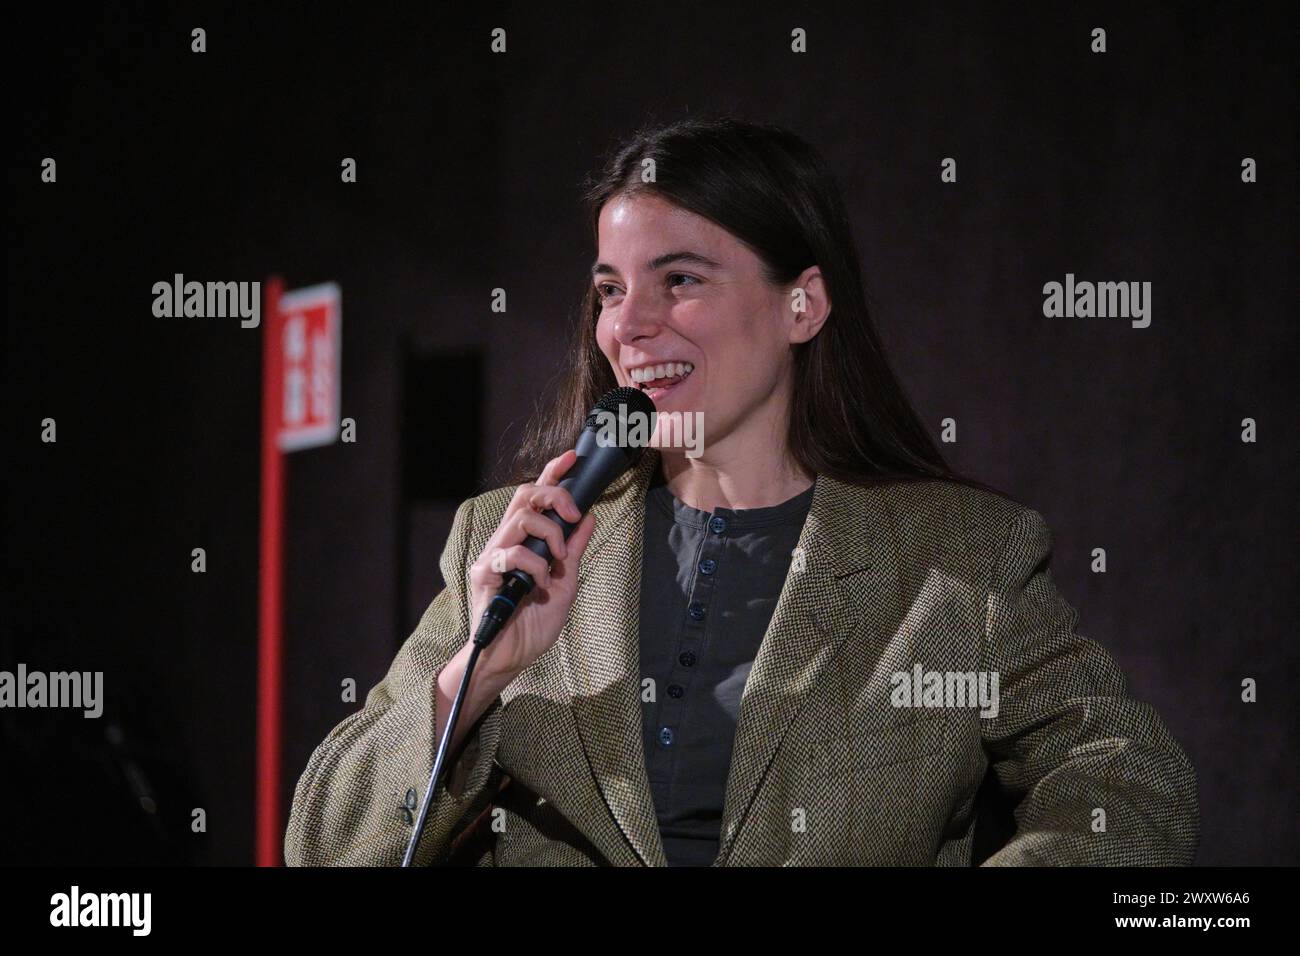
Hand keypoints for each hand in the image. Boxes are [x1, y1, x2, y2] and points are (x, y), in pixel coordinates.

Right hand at [466, 449, 596, 681]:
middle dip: (554, 495)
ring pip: (520, 519)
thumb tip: (589, 517)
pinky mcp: (483, 575)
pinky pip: (509, 553)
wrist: (511, 657)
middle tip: (572, 516)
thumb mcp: (566, 581)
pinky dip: (534, 566)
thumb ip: (574, 549)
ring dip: (548, 534)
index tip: (571, 457)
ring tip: (557, 560)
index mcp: (524, 541)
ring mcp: (492, 556)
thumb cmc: (533, 623)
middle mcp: (505, 542)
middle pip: (524, 495)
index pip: (535, 497)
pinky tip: (540, 585)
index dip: (551, 473)